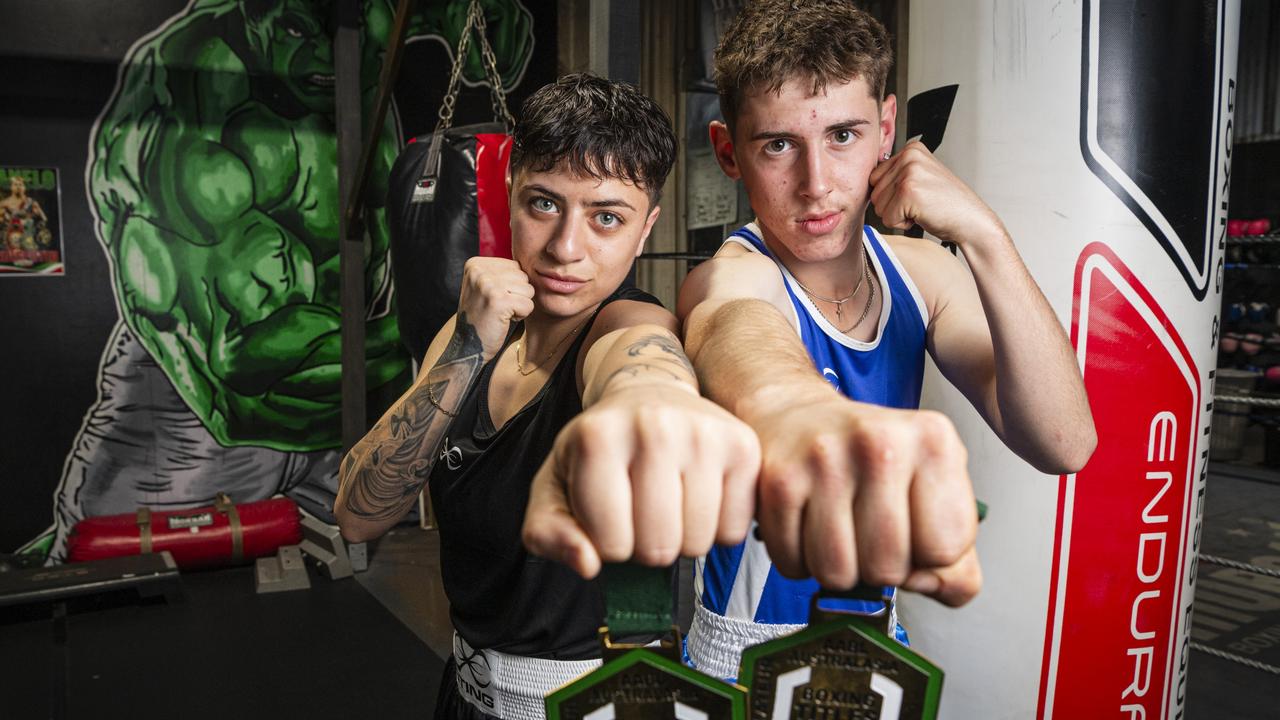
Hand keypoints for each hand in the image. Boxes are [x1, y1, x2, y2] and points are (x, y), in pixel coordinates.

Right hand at [457, 256, 533, 360]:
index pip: (514, 266)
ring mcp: (487, 285)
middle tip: (498, 308)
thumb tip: (533, 264)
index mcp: (475, 263)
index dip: (511, 286)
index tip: (493, 298)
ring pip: (528, 290)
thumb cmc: (482, 316)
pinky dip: (521, 316)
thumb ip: (502, 272)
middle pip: (523, 277)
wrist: (468, 346)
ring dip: (520, 305)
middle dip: (517, 295)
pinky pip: (528, 305)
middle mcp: (479, 271)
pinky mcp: (498, 301)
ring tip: (501, 313)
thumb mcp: (484, 286)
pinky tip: (504, 320)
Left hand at [522, 386, 760, 577]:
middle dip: (645, 545)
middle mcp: (653, 427)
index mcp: (597, 437)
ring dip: (681, 539)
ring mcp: (704, 433)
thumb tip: (587, 564)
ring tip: (669, 503)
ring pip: (698, 543)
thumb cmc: (598, 451)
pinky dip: (717, 528)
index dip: (607, 543)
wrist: (649, 394)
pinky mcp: (744, 446)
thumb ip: (549, 533)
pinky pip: (734, 530)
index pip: (610, 546)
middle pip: (658, 548)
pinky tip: (700, 498)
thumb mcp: (554, 488)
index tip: (608, 512)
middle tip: (641, 510)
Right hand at [753, 391, 980, 606]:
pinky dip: (796, 560)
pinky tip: (805, 527)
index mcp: (933, 441)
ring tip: (836, 532)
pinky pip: (792, 563)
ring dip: (835, 568)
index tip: (910, 530)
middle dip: (877, 567)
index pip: (946, 549)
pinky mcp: (780, 480)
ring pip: (837, 573)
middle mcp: (881, 442)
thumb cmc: (868, 457)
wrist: (796, 415)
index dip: (926, 556)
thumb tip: (932, 586)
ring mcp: (826, 459)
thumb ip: (958, 558)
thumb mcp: (931, 486)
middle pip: (889, 568)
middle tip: (867, 533)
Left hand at [869, 140, 1004, 246]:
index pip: (875, 177)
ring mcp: (909, 172)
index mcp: (911, 149)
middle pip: (874, 191)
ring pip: (879, 205)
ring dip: (898, 215)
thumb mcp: (920, 178)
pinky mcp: (908, 191)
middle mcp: (909, 156)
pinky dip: (903, 223)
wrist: (971, 221)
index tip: (917, 193)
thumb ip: (896, 174)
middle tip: (921, 203)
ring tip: (922, 208)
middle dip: (894, 205)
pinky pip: (887, 218)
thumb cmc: (946, 204)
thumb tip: (866, 179)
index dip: (892, 194)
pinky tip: (923, 215)